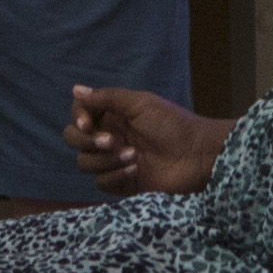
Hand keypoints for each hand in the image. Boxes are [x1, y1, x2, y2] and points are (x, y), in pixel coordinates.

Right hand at [64, 85, 223, 197]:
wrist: (198, 155)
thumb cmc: (173, 124)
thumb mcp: (141, 104)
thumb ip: (107, 97)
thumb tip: (75, 89)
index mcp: (113, 115)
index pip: (79, 115)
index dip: (78, 119)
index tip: (88, 124)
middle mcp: (109, 136)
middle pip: (74, 140)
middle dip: (88, 142)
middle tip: (111, 141)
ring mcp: (114, 161)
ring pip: (85, 163)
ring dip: (105, 160)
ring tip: (133, 156)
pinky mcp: (123, 183)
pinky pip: (101, 183)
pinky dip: (114, 177)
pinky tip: (135, 170)